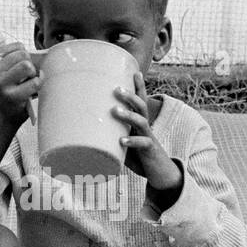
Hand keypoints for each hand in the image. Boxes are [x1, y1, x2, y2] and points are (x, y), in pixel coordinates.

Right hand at [0, 25, 39, 127]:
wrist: (3, 115)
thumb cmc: (5, 88)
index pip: (18, 46)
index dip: (25, 56)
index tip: (19, 68)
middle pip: (24, 56)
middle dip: (30, 65)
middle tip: (26, 78)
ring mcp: (2, 85)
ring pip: (28, 67)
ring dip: (34, 75)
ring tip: (28, 83)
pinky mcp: (13, 97)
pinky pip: (34, 82)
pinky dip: (38, 85)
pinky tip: (33, 90)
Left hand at [114, 73, 180, 192]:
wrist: (160, 174)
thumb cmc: (139, 157)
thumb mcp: (124, 143)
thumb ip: (111, 137)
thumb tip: (86, 134)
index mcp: (140, 122)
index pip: (141, 101)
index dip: (139, 87)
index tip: (136, 72)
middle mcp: (146, 127)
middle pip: (141, 106)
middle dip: (130, 96)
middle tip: (116, 89)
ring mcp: (149, 138)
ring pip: (141, 121)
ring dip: (128, 115)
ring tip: (114, 110)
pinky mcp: (150, 151)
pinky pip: (143, 143)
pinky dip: (132, 141)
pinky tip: (121, 141)